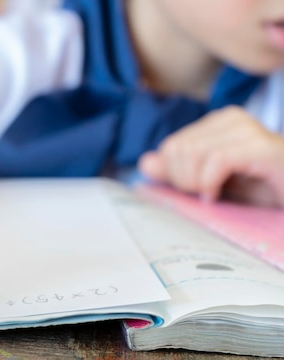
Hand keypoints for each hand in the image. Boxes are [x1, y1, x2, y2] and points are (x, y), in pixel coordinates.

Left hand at [138, 106, 283, 207]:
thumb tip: (145, 162)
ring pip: (193, 154)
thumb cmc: (261, 189)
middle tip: (206, 194)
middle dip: (184, 180)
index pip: (171, 146)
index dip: (175, 174)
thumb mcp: (211, 181)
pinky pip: (216, 161)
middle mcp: (232, 119)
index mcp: (218, 122)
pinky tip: (217, 195)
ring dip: (197, 184)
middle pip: (177, 149)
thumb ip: (178, 170)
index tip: (197, 189)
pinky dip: (210, 183)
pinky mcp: (261, 147)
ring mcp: (248, 130)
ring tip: (214, 194)